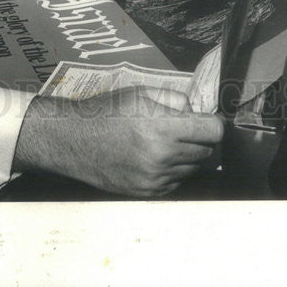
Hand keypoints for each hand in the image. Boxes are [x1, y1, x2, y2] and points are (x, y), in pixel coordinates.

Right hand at [14, 85, 224, 197]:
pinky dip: (172, 171)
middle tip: (181, 129)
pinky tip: (153, 157)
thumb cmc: (105, 112)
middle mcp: (162, 156)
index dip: (212, 123)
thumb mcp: (140, 93)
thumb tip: (196, 113)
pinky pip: (176, 182)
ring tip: (163, 142)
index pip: (212, 132)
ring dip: (186, 156)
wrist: (74, 140)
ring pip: (192, 169)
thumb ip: (174, 100)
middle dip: (199, 139)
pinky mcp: (147, 192)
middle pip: (206, 152)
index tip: (207, 121)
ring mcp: (155, 178)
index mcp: (162, 127)